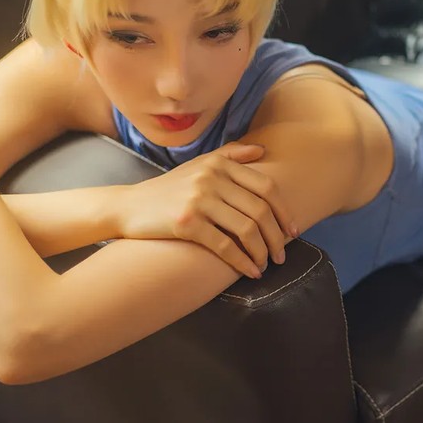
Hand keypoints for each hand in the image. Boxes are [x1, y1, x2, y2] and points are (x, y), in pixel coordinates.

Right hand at [116, 143, 295, 278]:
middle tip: (282, 255)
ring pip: (246, 229)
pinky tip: (250, 272)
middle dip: (277, 237)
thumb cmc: (170, 188)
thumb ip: (231, 154)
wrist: (129, 206)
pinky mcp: (186, 223)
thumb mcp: (199, 164)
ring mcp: (198, 200)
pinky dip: (242, 262)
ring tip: (266, 265)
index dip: (285, 212)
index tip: (293, 231)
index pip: (266, 188)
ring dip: (262, 252)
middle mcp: (211, 178)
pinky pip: (225, 246)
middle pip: (260, 211)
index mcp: (220, 164)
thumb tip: (261, 150)